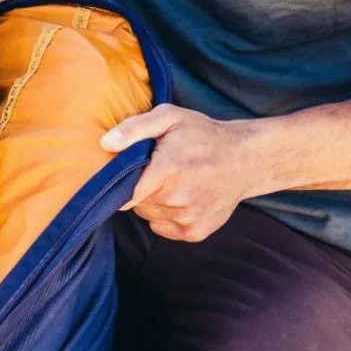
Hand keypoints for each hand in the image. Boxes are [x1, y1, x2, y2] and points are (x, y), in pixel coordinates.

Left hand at [100, 104, 261, 241]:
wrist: (246, 158)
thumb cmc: (203, 135)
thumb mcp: (169, 118)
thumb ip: (134, 128)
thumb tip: (105, 143)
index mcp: (166, 171)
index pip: (123, 192)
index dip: (122, 184)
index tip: (132, 172)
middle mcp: (176, 199)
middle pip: (135, 204)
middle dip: (141, 189)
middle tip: (160, 171)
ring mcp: (186, 218)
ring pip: (149, 216)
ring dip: (154, 202)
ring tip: (174, 182)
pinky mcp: (194, 232)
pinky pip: (163, 228)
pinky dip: (167, 216)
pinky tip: (183, 197)